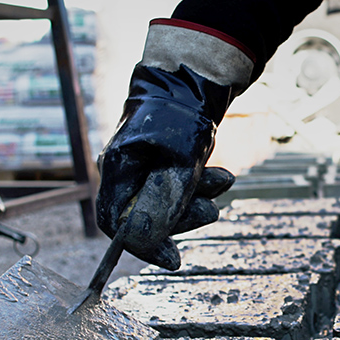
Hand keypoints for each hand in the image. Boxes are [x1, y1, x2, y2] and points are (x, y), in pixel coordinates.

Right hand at [96, 63, 235, 269]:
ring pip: (166, 204)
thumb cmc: (182, 117)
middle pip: (144, 217)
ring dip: (197, 201)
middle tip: (210, 212)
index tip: (173, 259)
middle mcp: (124, 171)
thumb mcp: (178, 164)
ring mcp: (141, 168)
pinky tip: (221, 178)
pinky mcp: (160, 164)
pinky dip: (199, 188)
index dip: (143, 246)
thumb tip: (141, 242)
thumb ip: (161, 204)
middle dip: (182, 218)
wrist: (194, 80)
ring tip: (223, 181)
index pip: (116, 224)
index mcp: (116, 170)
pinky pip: (177, 189)